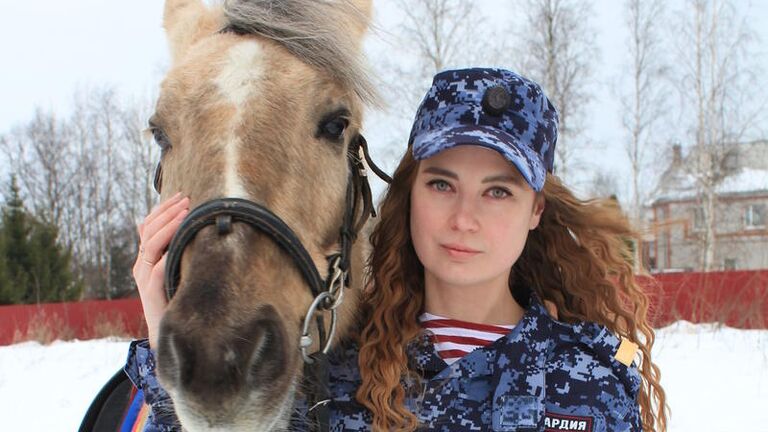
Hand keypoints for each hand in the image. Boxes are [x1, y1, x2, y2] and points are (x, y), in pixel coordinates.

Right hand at [133, 192, 189, 348]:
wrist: (168, 333)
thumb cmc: (178, 300)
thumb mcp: (178, 271)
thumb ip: (178, 253)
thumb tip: (194, 230)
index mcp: (147, 258)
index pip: (149, 225)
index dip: (163, 209)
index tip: (181, 196)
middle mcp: (142, 265)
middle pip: (148, 229)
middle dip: (168, 211)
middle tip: (185, 199)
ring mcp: (144, 277)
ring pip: (151, 244)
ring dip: (169, 226)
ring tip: (184, 213)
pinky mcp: (150, 291)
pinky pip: (156, 269)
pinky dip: (166, 255)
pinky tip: (178, 244)